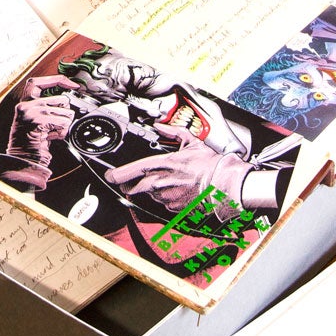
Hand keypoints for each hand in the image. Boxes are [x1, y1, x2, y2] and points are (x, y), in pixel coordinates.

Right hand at [0, 87, 78, 192]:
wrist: (22, 160)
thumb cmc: (30, 143)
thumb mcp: (35, 120)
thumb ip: (45, 108)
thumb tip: (65, 101)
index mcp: (24, 103)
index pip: (38, 82)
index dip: (57, 80)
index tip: (71, 85)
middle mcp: (26, 104)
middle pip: (60, 99)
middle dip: (65, 113)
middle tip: (59, 124)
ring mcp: (32, 112)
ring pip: (65, 112)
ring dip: (64, 125)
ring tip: (53, 133)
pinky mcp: (39, 120)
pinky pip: (63, 122)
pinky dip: (62, 132)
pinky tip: (53, 137)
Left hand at [102, 124, 252, 215]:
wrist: (224, 186)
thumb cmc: (210, 165)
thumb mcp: (191, 142)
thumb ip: (172, 132)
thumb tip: (160, 125)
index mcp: (162, 166)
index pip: (131, 172)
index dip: (117, 175)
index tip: (110, 176)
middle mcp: (161, 184)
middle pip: (134, 188)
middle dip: (130, 185)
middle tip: (131, 181)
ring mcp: (166, 198)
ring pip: (150, 195)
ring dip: (151, 190)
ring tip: (166, 182)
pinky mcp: (174, 210)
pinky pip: (163, 204)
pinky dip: (165, 198)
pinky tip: (176, 190)